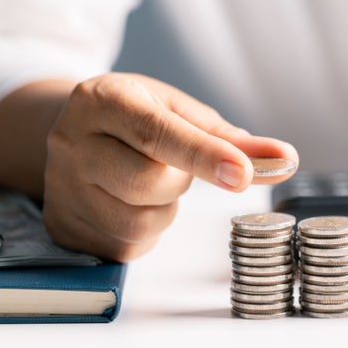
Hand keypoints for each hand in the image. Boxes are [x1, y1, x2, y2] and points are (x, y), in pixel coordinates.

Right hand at [43, 73, 297, 261]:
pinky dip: (146, 231)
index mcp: (102, 100)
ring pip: (139, 222)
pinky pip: (126, 246)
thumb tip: (286, 160)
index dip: (204, 156)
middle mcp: (71, 142)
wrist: (74, 132)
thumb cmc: (139, 118)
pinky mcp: (63, 226)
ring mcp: (60, 188)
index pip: (156, 133)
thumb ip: (233, 139)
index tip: (244, 174)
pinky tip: (133, 204)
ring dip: (164, 209)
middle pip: (147, 183)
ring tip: (150, 181)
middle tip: (172, 164)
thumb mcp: (181, 114)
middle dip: (179, 181)